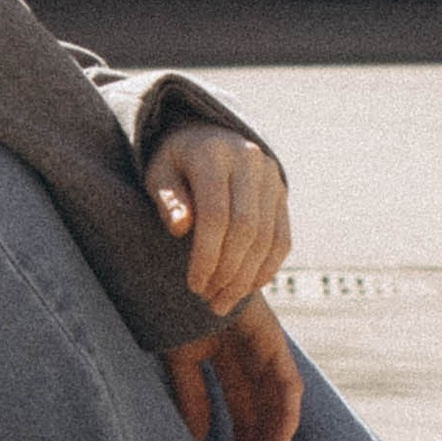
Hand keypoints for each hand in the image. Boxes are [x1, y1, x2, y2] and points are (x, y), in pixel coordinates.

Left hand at [145, 122, 290, 310]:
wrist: (204, 137)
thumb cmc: (175, 164)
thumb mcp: (159, 174)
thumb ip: (167, 199)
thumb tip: (180, 227)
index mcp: (213, 153)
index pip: (215, 214)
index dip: (206, 255)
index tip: (194, 285)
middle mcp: (249, 160)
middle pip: (245, 228)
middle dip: (228, 272)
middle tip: (209, 299)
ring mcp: (270, 176)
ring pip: (267, 238)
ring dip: (246, 278)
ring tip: (223, 302)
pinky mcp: (281, 192)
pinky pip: (282, 238)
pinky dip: (266, 269)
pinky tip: (246, 288)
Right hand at [165, 297, 304, 440]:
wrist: (173, 269)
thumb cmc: (171, 306)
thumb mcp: (180, 360)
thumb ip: (193, 397)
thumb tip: (200, 440)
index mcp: (229, 361)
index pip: (243, 413)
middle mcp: (251, 357)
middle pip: (263, 413)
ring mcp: (264, 347)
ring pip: (279, 404)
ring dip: (274, 438)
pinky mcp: (272, 339)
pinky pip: (288, 383)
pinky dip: (287, 413)